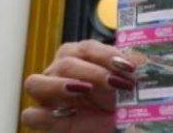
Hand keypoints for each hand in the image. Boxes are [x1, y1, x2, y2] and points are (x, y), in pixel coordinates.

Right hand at [21, 40, 136, 130]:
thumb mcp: (130, 81)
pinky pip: (31, 114)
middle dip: (93, 71)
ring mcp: (49, 96)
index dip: (106, 54)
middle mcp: (61, 72)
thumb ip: (131, 68)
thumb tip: (141, 59)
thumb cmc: (123, 100)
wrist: (120, 124)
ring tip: (84, 90)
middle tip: (116, 83)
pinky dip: (44, 114)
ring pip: (35, 82)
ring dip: (59, 85)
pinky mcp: (45, 119)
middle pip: (64, 62)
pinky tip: (68, 114)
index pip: (86, 48)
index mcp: (82, 58)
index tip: (128, 66)